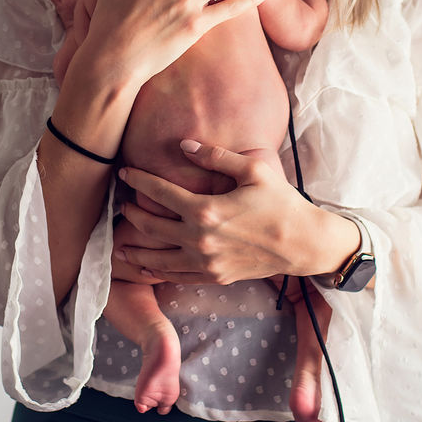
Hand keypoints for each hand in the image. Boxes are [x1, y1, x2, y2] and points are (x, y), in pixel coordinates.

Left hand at [115, 142, 326, 283]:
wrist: (302, 243)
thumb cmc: (280, 202)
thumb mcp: (252, 170)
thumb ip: (215, 156)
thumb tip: (185, 145)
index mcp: (206, 210)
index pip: (160, 193)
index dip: (139, 181)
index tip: (124, 172)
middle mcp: (200, 239)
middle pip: (152, 226)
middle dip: (132, 214)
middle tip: (122, 205)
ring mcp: (206, 262)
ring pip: (157, 258)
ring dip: (136, 250)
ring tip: (119, 245)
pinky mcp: (215, 276)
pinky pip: (176, 276)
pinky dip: (156, 272)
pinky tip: (145, 269)